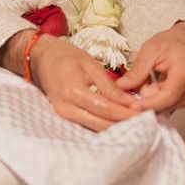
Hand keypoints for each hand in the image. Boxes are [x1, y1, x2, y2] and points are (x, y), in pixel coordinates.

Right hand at [27, 34, 142, 130]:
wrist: (41, 56)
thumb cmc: (66, 55)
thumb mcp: (90, 64)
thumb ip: (109, 85)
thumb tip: (129, 102)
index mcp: (73, 90)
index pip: (105, 108)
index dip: (125, 112)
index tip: (142, 111)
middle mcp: (66, 107)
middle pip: (101, 123)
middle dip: (123, 123)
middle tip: (143, 119)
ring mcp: (63, 114)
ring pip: (95, 128)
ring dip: (115, 126)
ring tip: (133, 121)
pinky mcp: (63, 116)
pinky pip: (87, 125)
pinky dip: (103, 124)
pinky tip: (116, 120)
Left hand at [116, 21, 184, 113]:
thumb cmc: (173, 43)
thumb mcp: (150, 50)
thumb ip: (137, 71)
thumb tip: (121, 86)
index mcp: (184, 76)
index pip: (166, 97)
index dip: (148, 104)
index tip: (131, 106)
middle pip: (161, 104)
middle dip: (144, 92)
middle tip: (138, 72)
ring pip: (160, 104)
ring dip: (148, 90)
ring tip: (148, 70)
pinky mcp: (183, 101)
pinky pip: (163, 102)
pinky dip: (154, 91)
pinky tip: (152, 76)